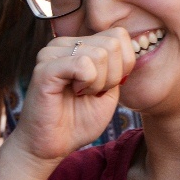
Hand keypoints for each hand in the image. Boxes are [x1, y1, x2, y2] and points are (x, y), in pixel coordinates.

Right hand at [12, 27, 135, 161]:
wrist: (52, 145)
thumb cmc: (79, 120)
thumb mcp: (110, 91)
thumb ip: (120, 67)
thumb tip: (135, 44)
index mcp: (80, 45)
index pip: (119, 34)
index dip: (125, 63)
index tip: (109, 85)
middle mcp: (65, 43)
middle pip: (113, 43)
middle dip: (113, 75)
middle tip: (95, 92)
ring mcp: (52, 52)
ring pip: (100, 54)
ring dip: (100, 82)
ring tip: (82, 93)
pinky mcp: (45, 68)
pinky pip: (82, 65)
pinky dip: (88, 83)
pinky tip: (75, 93)